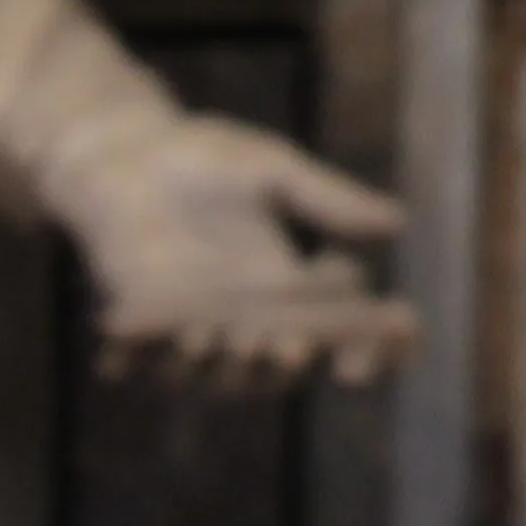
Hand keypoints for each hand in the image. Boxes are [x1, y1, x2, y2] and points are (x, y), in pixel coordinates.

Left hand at [50, 111, 415, 387]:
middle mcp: (241, 322)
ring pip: (209, 376)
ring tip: (226, 340)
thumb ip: (326, 199)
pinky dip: (139, 361)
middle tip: (292, 348)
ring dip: (218, 367)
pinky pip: (136, 360)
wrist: (126, 150)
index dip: (360, 354)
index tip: (366, 359)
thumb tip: (398, 221)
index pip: (336, 336)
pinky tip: (139, 353)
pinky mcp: (132, 325)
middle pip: (273, 370)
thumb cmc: (205, 157)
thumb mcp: (274, 171)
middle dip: (283, 365)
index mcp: (286, 293)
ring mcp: (184, 329)